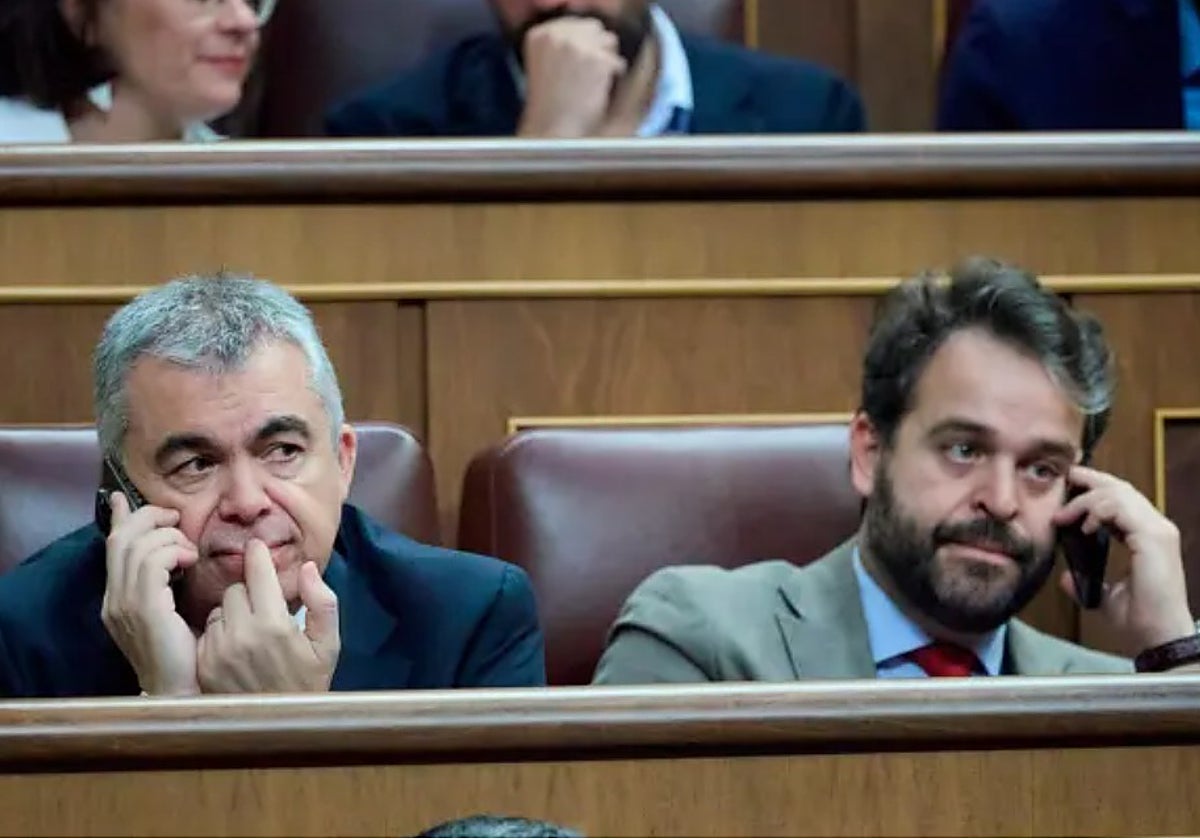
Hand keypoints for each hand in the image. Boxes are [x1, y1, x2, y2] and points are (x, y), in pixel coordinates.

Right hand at [100, 492, 200, 695]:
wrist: (182, 692)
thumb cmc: (188, 654)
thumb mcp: (175, 612)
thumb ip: (169, 584)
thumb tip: (179, 554)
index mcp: (118, 600)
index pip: (111, 549)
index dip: (118, 519)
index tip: (122, 498)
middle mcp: (114, 601)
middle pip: (120, 539)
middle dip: (148, 518)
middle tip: (175, 517)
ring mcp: (124, 605)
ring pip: (136, 546)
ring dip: (168, 537)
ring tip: (189, 551)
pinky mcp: (142, 609)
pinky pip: (152, 563)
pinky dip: (173, 552)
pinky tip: (190, 561)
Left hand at [196, 540, 338, 693]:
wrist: (280, 728)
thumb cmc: (308, 683)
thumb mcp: (328, 644)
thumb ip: (323, 602)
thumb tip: (307, 567)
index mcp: (275, 624)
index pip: (257, 573)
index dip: (257, 555)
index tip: (256, 546)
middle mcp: (242, 634)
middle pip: (236, 589)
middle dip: (250, 593)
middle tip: (264, 610)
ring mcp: (218, 650)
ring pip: (219, 609)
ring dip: (232, 614)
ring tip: (250, 633)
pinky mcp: (203, 663)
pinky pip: (207, 632)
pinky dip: (219, 634)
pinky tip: (235, 649)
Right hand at [517, 17, 625, 137]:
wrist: (552, 132)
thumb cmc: (550, 107)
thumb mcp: (543, 65)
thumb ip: (561, 44)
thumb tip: (591, 32)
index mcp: (539, 35)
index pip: (573, 22)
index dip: (583, 42)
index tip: (580, 62)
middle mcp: (557, 35)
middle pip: (593, 27)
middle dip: (596, 48)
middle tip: (588, 75)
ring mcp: (578, 46)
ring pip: (609, 41)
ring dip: (607, 61)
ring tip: (593, 83)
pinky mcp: (597, 61)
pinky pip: (618, 62)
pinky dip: (614, 77)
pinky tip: (598, 92)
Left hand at [1054, 466, 1193, 651]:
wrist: (1158, 637)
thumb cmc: (1140, 620)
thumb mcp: (1105, 596)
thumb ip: (1085, 582)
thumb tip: (1064, 577)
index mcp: (1148, 538)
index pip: (1123, 500)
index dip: (1096, 490)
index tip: (1069, 490)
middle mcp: (1158, 529)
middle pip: (1122, 489)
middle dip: (1090, 480)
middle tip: (1065, 479)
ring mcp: (1159, 531)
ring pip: (1120, 494)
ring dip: (1087, 499)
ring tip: (1064, 515)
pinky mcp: (1155, 538)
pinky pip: (1122, 508)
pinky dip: (1098, 510)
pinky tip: (1084, 526)